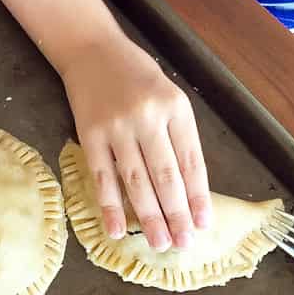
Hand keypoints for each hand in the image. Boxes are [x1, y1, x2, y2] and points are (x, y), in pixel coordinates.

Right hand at [58, 34, 211, 249]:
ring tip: (159, 243)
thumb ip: (178, 136)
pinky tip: (117, 229)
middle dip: (176, 214)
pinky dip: (110, 206)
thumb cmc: (136, 76)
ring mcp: (117, 126)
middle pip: (166, 176)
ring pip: (136, 181)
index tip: (203, 225)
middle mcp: (148, 117)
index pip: (191, 161)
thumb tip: (187, 189)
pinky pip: (102, 176)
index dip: (198, 197)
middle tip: (183, 244)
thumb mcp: (169, 96)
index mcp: (176, 108)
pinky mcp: (90, 134)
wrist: (92, 50)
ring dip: (149, 217)